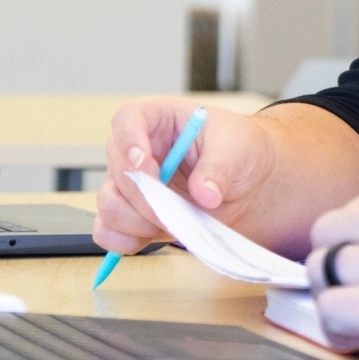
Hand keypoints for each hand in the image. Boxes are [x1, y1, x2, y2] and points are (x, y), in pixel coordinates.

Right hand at [93, 98, 277, 254]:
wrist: (249, 183)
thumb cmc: (240, 151)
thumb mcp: (236, 148)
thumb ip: (218, 168)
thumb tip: (204, 194)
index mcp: (159, 119)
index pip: (128, 118)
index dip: (129, 139)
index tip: (144, 161)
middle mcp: (137, 150)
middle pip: (117, 170)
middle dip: (145, 196)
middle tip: (175, 209)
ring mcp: (133, 185)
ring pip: (109, 205)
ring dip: (136, 222)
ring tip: (173, 222)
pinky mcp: (134, 216)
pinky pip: (109, 232)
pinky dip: (126, 241)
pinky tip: (156, 235)